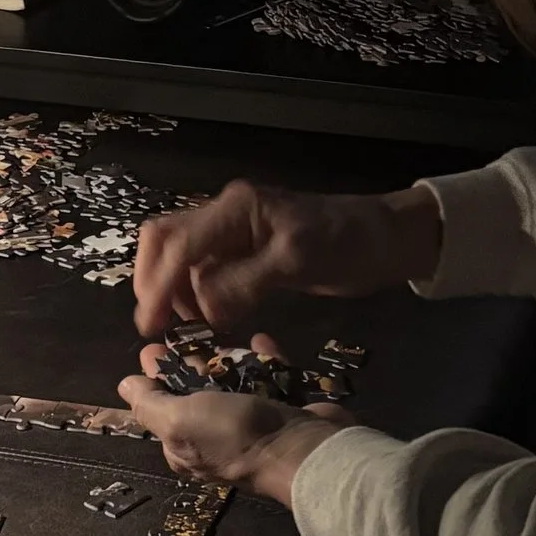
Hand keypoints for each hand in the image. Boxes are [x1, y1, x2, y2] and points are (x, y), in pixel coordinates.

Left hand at [117, 333, 356, 507]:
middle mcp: (215, 437)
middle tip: (186, 329)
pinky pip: (270, 378)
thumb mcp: (178, 420)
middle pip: (197, 392)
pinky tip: (261, 340)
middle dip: (190, 361)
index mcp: (184, 445)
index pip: (161, 406)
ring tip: (224, 332)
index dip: (155, 376)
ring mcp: (252, 424)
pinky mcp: (283, 410)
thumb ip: (148, 403)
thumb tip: (124, 386)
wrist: (304, 449)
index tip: (153, 346)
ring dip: (229, 358)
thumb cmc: (234, 434)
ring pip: (234, 383)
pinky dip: (265, 359)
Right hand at [132, 180, 441, 335]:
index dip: (158, 284)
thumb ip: (245, 282)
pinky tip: (206, 318)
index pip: (179, 243)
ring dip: (172, 289)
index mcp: (236, 209)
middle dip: (153, 280)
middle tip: (155, 326)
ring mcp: (234, 232)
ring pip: (181, 256)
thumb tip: (201, 307)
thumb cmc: (348, 243)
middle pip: (166, 239)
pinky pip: (204, 269)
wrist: (386, 238)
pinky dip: (194, 293)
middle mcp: (227, 215)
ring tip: (183, 327)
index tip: (149, 324)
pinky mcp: (246, 252)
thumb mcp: (298, 261)